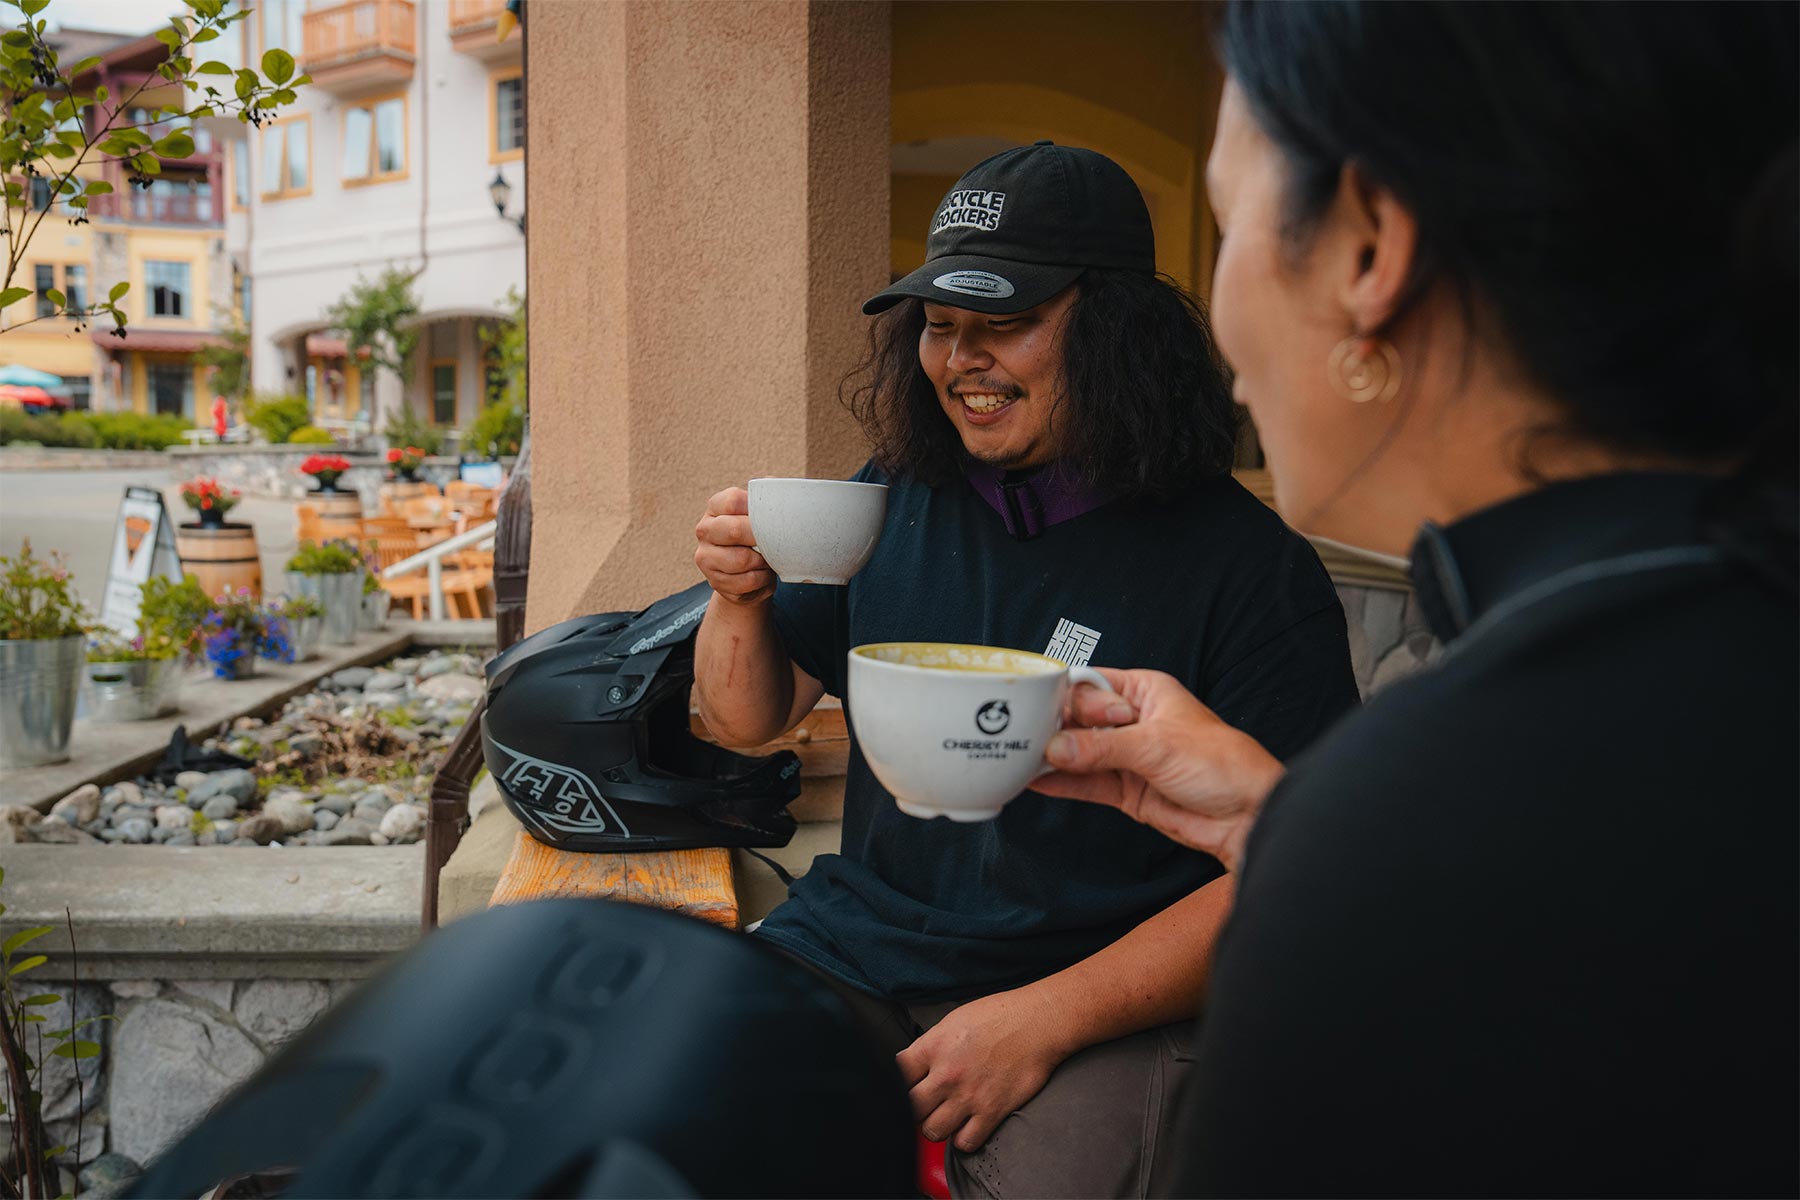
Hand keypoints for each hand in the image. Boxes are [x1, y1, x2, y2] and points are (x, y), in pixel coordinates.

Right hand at [694, 486, 775, 606]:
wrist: (749, 575)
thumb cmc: (759, 538)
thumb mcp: (763, 514)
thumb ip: (770, 498)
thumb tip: (781, 492)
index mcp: (716, 506)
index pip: (734, 500)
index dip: (757, 510)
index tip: (772, 518)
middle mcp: (705, 529)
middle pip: (735, 530)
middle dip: (762, 538)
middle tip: (776, 542)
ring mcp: (706, 557)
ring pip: (741, 560)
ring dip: (763, 562)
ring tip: (769, 560)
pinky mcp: (715, 581)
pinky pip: (746, 581)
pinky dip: (762, 580)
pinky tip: (763, 575)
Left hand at [897, 988, 1067, 1153]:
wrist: (1038, 1023)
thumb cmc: (999, 1016)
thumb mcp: (954, 1020)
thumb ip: (932, 1044)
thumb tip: (915, 1065)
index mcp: (933, 1046)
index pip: (896, 1075)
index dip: (898, 1084)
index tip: (907, 1087)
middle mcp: (946, 1073)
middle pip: (910, 1108)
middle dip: (916, 1109)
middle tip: (927, 1105)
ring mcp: (968, 1095)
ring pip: (932, 1130)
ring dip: (937, 1126)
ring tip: (947, 1117)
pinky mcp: (991, 1111)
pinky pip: (965, 1142)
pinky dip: (964, 1138)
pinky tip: (968, 1126)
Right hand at [1037, 668, 1283, 870]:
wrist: (1249, 815)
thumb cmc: (1222, 764)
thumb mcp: (1157, 745)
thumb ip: (1101, 748)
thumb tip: (1053, 750)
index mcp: (1144, 692)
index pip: (1090, 685)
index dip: (1064, 695)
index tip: (1036, 707)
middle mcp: (1133, 721)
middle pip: (1078, 720)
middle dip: (1053, 729)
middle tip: (1023, 739)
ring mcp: (1128, 757)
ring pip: (1079, 753)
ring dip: (1051, 758)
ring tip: (1016, 760)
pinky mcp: (1126, 791)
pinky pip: (1086, 784)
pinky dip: (1061, 784)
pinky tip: (1033, 782)